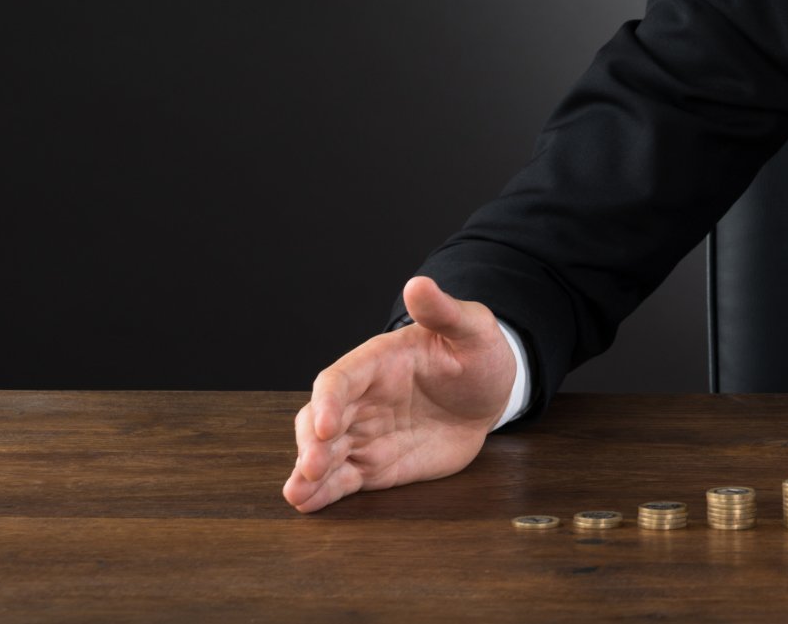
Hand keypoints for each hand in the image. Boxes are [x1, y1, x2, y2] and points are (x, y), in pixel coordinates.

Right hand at [282, 276, 515, 513]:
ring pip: (323, 454)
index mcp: (376, 363)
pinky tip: (307, 504)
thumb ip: (444, 311)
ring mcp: (364, 434)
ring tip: (297, 494)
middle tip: (311, 466)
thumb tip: (418, 284)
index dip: (326, 401)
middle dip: (310, 444)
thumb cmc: (477, 353)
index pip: (338, 380)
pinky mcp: (374, 465)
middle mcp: (361, 401)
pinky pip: (342, 479)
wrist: (490, 394)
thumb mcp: (472, 328)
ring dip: (307, 473)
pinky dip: (323, 492)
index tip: (324, 425)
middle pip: (318, 420)